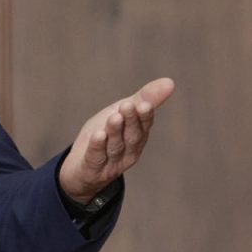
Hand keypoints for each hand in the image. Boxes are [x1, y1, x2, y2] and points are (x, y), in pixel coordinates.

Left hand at [58, 77, 174, 204]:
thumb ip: (144, 98)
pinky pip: (96, 158)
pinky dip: (97, 146)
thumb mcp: (121, 113)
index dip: (144, 116)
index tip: (144, 104)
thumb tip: (170, 82)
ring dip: (115, 131)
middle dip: (131, 121)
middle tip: (128, 106)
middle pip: (132, 136)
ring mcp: (112, 162)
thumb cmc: (105, 135)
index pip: (144, 126)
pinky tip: (97, 135)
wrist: (81, 167)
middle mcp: (128, 151)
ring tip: (114, 117)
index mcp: (137, 136)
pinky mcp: (93, 169)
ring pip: (115, 146)